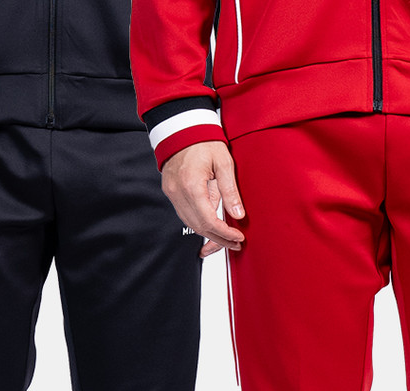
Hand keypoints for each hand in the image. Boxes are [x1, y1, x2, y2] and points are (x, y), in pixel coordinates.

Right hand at [160, 141, 245, 257]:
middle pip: (199, 227)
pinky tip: (212, 229)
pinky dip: (199, 224)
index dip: (225, 234)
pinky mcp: (171, 192)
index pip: (209, 221)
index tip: (238, 238)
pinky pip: (185, 215)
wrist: (183, 129)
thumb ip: (230, 191)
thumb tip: (238, 215)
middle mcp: (178, 192)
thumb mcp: (224, 163)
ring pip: (190, 224)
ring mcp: (172, 193)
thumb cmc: (203, 142)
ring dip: (209, 234)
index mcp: (191, 185)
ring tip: (227, 239)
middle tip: (236, 243)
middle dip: (219, 239)